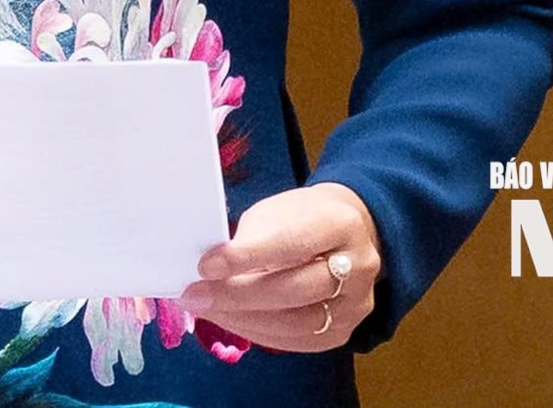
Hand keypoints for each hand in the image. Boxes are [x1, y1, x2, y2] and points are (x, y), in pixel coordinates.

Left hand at [177, 181, 382, 353]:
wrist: (347, 233)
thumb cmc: (301, 218)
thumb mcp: (276, 212)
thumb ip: (251, 239)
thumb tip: (209, 272)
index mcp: (339, 223)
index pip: (292, 244)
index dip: (246, 258)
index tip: (205, 266)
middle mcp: (358, 265)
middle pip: (295, 289)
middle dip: (237, 296)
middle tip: (194, 295)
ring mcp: (356, 303)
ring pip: (296, 322)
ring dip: (242, 319)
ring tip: (205, 309)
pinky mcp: (344, 330)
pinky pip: (297, 340)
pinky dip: (258, 332)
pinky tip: (230, 320)